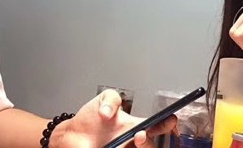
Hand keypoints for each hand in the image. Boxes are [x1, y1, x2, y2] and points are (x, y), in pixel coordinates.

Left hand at [50, 90, 176, 147]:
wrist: (71, 136)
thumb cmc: (90, 119)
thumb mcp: (103, 99)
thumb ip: (111, 99)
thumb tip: (108, 114)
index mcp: (135, 127)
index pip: (157, 126)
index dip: (167, 123)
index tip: (171, 119)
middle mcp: (132, 143)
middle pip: (152, 146)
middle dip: (149, 142)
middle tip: (139, 135)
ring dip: (142, 147)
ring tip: (134, 139)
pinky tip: (118, 146)